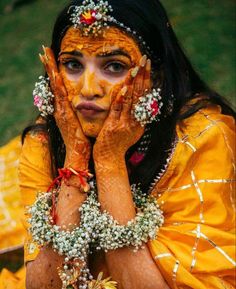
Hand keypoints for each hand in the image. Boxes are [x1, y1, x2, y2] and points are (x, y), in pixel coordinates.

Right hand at [39, 46, 90, 169]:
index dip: (54, 72)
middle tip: (44, 50)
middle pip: (53, 82)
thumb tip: (80, 104)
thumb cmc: (81, 139)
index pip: (58, 86)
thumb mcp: (78, 122)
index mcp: (63, 108)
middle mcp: (59, 108)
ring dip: (50, 70)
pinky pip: (61, 97)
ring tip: (45, 54)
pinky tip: (57, 74)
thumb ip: (76, 112)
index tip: (51, 58)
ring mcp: (60, 111)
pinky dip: (58, 85)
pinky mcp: (65, 115)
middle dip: (48, 66)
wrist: (78, 153)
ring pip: (54, 86)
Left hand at [93, 55, 150, 164]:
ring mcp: (125, 124)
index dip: (147, 80)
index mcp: (140, 121)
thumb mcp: (130, 130)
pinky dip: (122, 98)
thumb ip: (135, 116)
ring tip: (137, 68)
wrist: (109, 159)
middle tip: (145, 59)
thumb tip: (138, 101)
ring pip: (132, 101)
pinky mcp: (114, 126)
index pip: (145, 97)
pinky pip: (118, 110)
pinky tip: (124, 87)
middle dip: (144, 76)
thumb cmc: (117, 144)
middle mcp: (136, 121)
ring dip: (134, 83)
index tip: (148, 66)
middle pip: (141, 95)